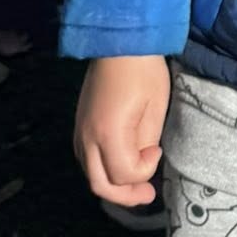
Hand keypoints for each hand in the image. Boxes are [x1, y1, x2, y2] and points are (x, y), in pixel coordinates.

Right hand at [73, 55, 169, 207]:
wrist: (119, 41)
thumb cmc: (143, 71)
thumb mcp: (154, 107)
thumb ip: (145, 141)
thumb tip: (142, 161)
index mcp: (108, 133)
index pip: (124, 173)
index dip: (145, 170)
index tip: (157, 151)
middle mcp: (86, 138)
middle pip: (100, 185)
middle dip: (126, 195)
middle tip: (148, 194)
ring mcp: (78, 132)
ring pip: (91, 175)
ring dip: (113, 184)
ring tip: (136, 183)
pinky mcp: (78, 126)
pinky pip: (87, 160)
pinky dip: (103, 170)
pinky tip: (120, 164)